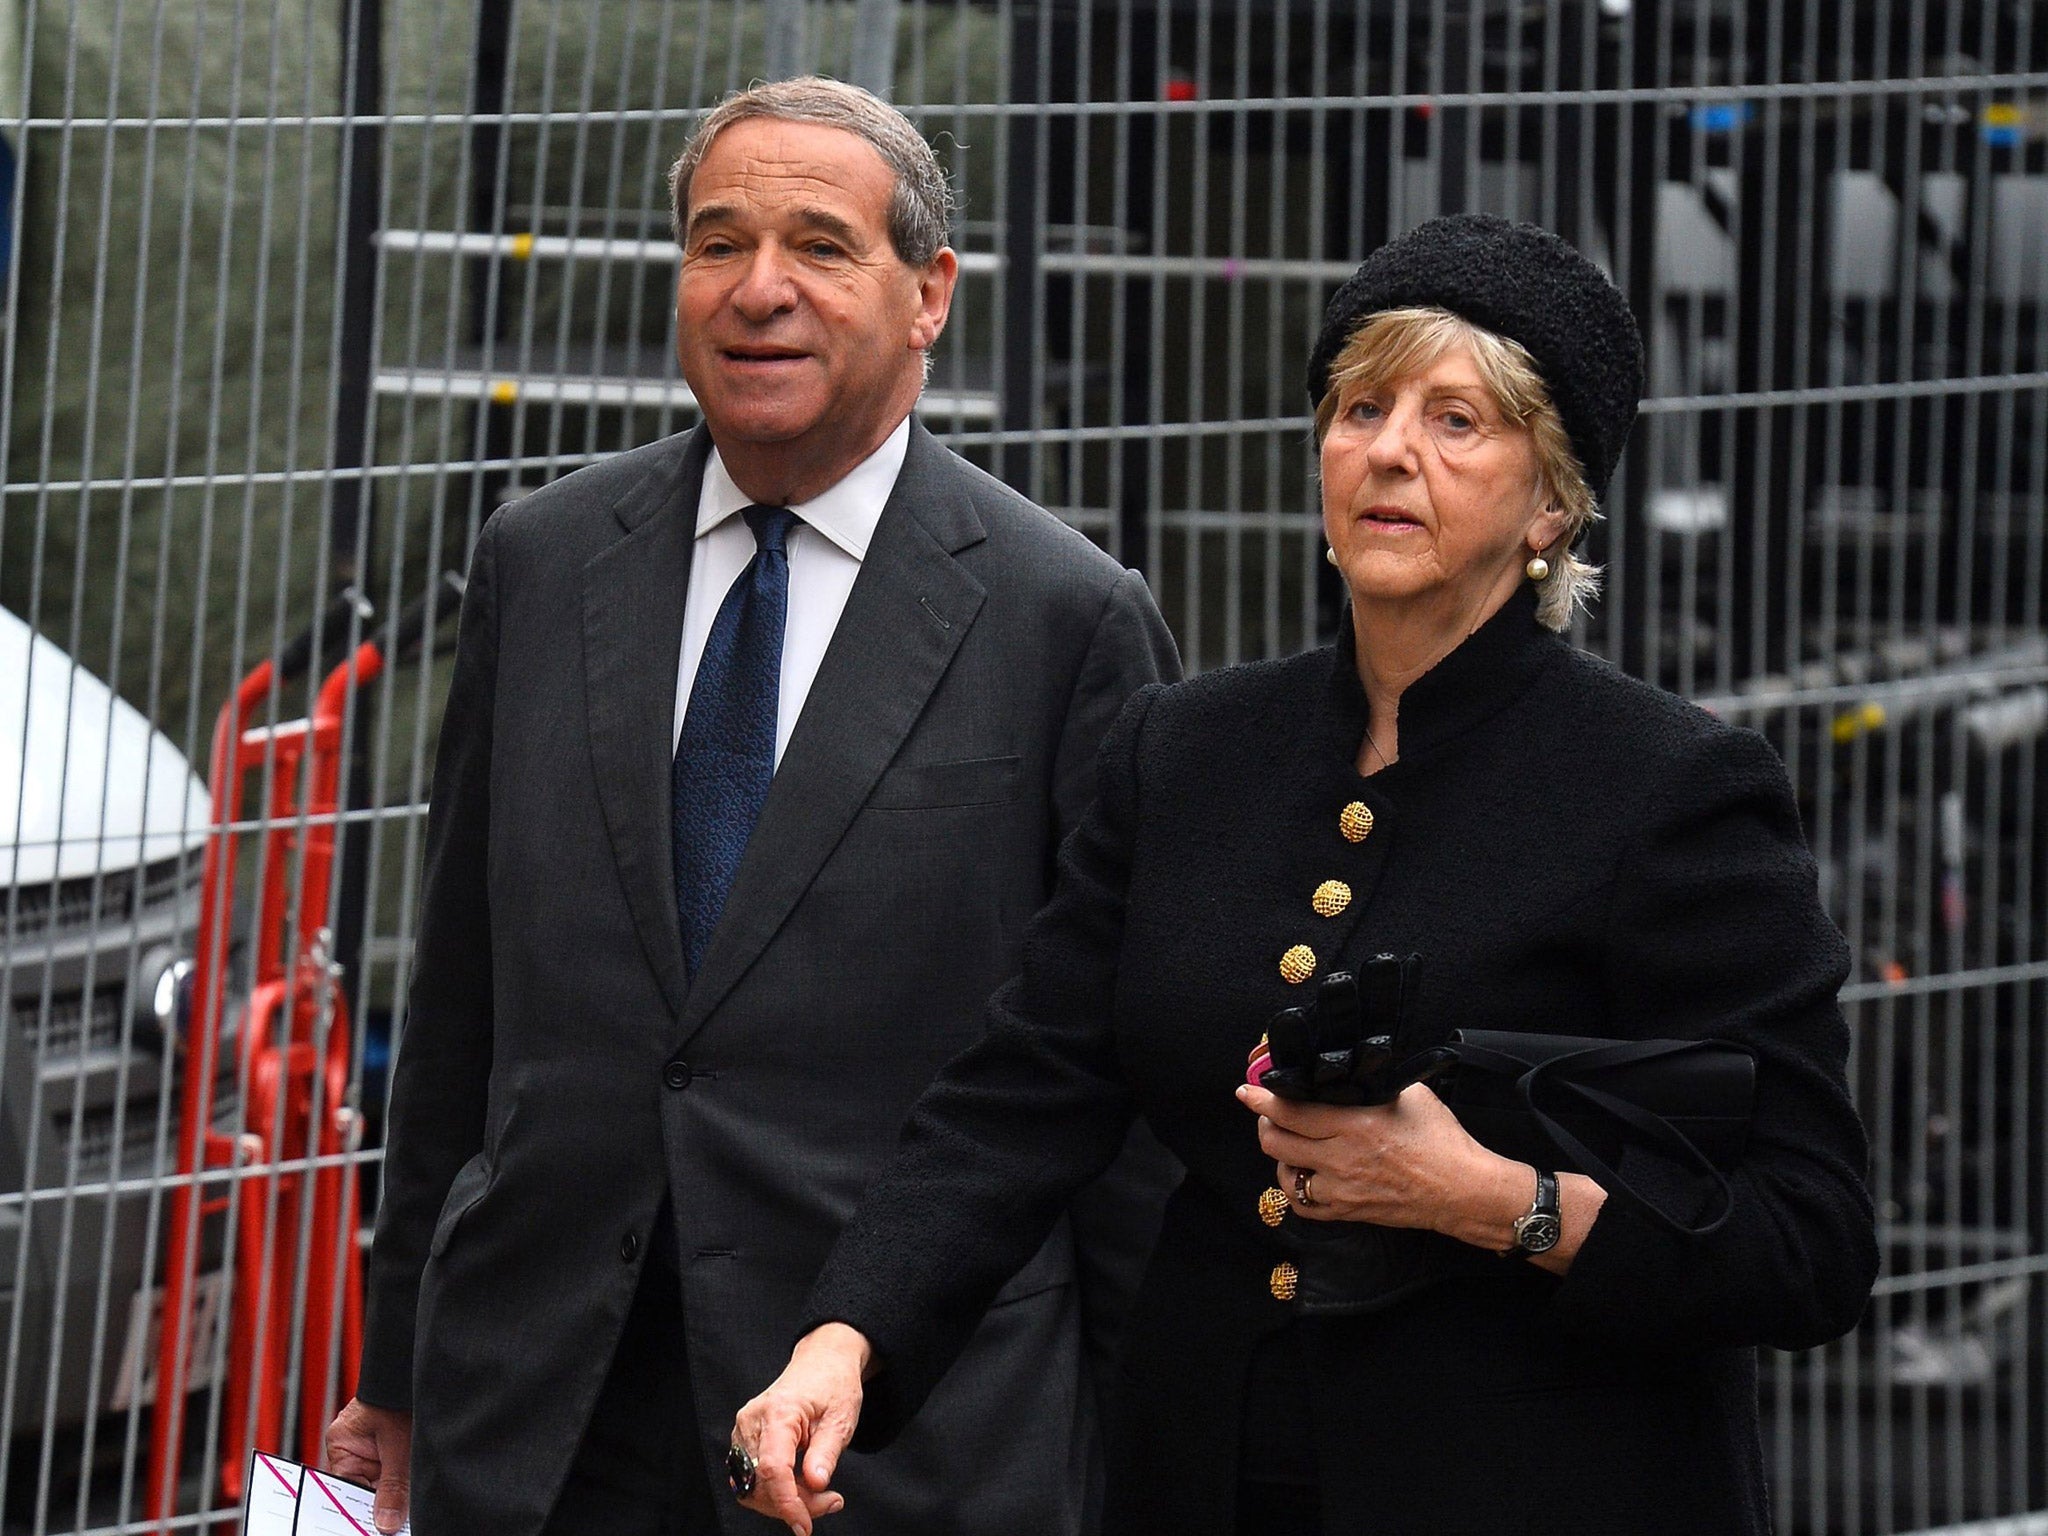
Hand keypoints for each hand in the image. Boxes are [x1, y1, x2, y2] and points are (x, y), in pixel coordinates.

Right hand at [324, 1398, 412, 1533]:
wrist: (416, 1374)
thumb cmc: (399, 1398)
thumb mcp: (398, 1446)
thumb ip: (392, 1486)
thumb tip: (385, 1523)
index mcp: (342, 1447)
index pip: (345, 1490)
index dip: (359, 1511)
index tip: (372, 1528)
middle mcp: (354, 1451)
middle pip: (364, 1490)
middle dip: (379, 1505)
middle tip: (390, 1525)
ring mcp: (374, 1451)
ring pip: (381, 1486)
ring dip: (394, 1496)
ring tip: (401, 1512)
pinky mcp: (392, 1451)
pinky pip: (394, 1477)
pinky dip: (403, 1487)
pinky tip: (408, 1499)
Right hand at [729, 1323, 871, 1533]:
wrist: (821, 1363)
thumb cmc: (833, 1385)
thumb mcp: (841, 1418)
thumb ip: (826, 1452)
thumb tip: (815, 1484)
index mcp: (777, 1412)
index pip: (773, 1469)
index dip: (787, 1503)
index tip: (805, 1526)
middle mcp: (752, 1421)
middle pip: (761, 1483)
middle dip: (794, 1503)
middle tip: (831, 1501)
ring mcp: (744, 1431)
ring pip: (753, 1487)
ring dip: (784, 1500)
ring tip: (819, 1491)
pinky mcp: (744, 1440)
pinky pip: (753, 1478)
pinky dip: (776, 1490)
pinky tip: (801, 1484)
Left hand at [1238, 1079, 1514, 1241]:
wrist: (1462, 1189)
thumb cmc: (1441, 1140)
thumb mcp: (1410, 1094)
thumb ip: (1371, 1083)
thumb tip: (1345, 1071)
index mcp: (1355, 1125)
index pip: (1292, 1111)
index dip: (1262, 1100)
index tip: (1246, 1091)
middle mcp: (1341, 1159)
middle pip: (1277, 1143)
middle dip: (1265, 1123)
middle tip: (1269, 1113)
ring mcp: (1342, 1190)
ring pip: (1285, 1175)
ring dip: (1281, 1156)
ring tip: (1290, 1142)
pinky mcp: (1348, 1212)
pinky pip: (1303, 1205)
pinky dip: (1296, 1188)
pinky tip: (1304, 1173)